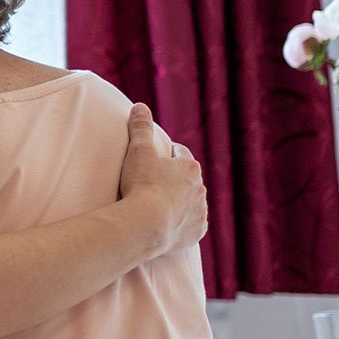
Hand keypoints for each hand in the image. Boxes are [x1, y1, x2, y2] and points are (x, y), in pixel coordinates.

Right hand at [119, 103, 207, 255]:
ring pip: (192, 203)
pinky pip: (192, 226)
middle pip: (188, 180)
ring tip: (161, 208)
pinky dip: (182, 225)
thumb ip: (140, 128)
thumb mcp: (138, 151)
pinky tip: (170, 227)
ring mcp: (200, 212)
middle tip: (156, 184)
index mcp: (189, 167)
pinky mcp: (196, 233)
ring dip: (181, 203)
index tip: (158, 157)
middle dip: (175, 180)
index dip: (168, 154)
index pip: (180, 154)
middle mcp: (200, 188)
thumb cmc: (142, 186)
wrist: (146, 225)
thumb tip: (140, 106)